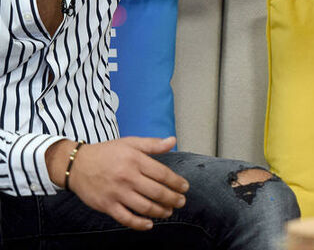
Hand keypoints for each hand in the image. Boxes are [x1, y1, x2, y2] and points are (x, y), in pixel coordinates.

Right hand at [46, 136, 188, 230]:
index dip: (176, 182)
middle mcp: (127, 177)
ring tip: (169, 212)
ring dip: (160, 212)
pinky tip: (149, 224)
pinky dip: (139, 224)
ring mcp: (117, 193)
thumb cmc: (107, 153)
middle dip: (172, 199)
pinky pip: (126, 218)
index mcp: (135, 160)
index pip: (162, 174)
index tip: (185, 187)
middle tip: (181, 202)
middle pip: (156, 192)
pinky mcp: (107, 206)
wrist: (77, 165)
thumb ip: (153, 144)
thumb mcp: (131, 143)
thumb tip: (173, 140)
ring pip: (144, 207)